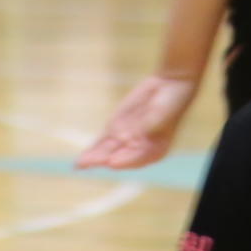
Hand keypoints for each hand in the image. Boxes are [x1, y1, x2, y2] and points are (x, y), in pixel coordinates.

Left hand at [78, 72, 195, 170]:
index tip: (111, 162)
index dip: (123, 161)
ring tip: (79, 164)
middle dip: (101, 160)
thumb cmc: (171, 102)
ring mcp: (126, 139)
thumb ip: (146, 127)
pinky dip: (94, 147)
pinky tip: (83, 158)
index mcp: (155, 151)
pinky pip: (103, 140)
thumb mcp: (161, 115)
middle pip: (117, 156)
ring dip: (94, 157)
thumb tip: (130, 137)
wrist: (169, 85)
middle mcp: (139, 149)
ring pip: (107, 151)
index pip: (136, 159)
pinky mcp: (117, 128)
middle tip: (86, 163)